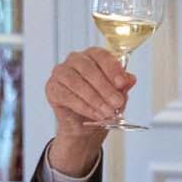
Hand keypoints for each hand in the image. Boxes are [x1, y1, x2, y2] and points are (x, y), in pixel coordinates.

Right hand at [41, 48, 133, 173]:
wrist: (85, 126)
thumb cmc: (101, 103)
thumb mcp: (117, 93)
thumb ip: (123, 84)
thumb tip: (129, 79)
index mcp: (92, 55)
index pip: (102, 56)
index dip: (112, 69)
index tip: (122, 83)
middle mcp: (75, 60)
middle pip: (89, 69)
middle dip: (105, 88)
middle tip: (117, 102)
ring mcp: (60, 72)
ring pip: (77, 83)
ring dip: (95, 99)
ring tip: (107, 112)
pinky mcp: (51, 88)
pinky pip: (67, 96)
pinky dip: (83, 107)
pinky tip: (95, 114)